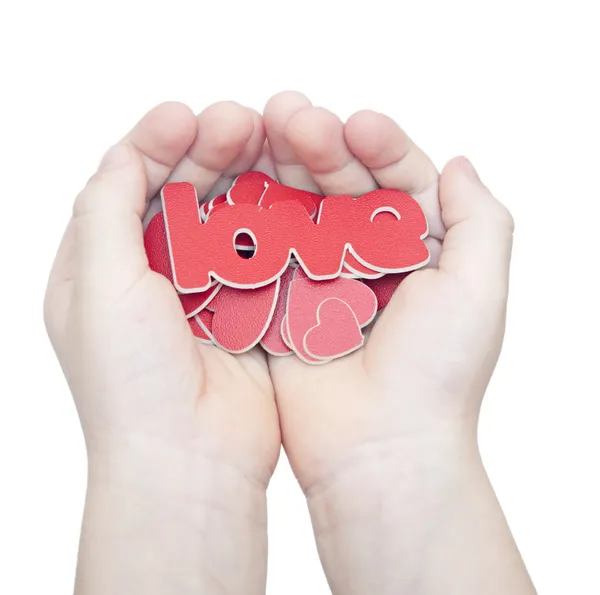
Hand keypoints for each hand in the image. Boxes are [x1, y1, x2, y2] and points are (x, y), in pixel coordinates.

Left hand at [44, 101, 279, 594]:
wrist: (191, 461)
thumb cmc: (131, 383)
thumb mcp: (97, 287)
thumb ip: (104, 212)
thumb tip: (122, 153)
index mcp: (101, 269)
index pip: (125, 185)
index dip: (154, 142)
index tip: (187, 115)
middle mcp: (151, 277)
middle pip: (179, 194)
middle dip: (206, 152)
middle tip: (241, 121)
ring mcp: (203, 294)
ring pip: (225, 217)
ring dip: (244, 179)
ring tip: (270, 143)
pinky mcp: (247, 311)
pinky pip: (261, 253)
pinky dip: (274, 221)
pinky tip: (290, 192)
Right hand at [263, 92, 534, 593]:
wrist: (377, 449)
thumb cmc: (436, 373)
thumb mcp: (477, 288)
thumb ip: (480, 218)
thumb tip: (458, 162)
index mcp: (418, 250)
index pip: (398, 178)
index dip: (378, 145)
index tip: (354, 124)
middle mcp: (368, 259)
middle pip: (341, 185)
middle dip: (318, 146)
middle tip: (286, 114)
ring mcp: (319, 277)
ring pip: (297, 207)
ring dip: (278, 168)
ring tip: (255, 129)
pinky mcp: (279, 300)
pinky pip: (261, 247)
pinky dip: (249, 213)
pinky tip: (234, 180)